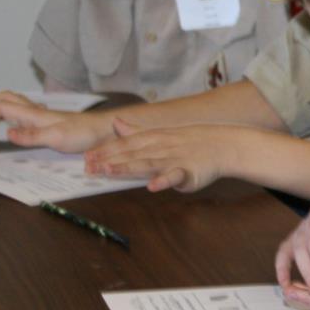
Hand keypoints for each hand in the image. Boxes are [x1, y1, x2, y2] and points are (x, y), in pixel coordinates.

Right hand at [0, 91, 107, 151]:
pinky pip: (18, 109)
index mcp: (34, 114)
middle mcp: (35, 111)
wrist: (103, 130)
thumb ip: (32, 136)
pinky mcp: (45, 120)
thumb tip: (8, 133)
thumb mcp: (57, 138)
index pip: (1, 108)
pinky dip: (4, 110)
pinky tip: (5, 118)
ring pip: (10, 102)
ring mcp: (40, 114)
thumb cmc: (84, 133)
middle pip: (2, 99)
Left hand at [86, 120, 226, 191]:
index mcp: (153, 139)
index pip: (125, 144)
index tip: (87, 158)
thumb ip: (137, 131)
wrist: (223, 145)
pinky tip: (152, 187)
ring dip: (128, 167)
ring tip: (110, 171)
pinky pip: (175, 177)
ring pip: (148, 164)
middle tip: (89, 168)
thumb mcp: (162, 133)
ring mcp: (173, 159)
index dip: (105, 151)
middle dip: (109, 160)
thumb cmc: (192, 142)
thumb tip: (116, 123)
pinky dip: (164, 181)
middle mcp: (160, 147)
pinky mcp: (189, 172)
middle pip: (131, 154)